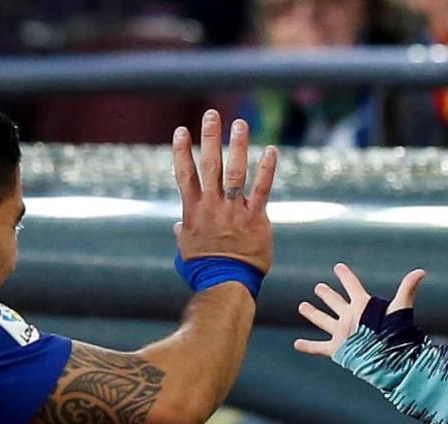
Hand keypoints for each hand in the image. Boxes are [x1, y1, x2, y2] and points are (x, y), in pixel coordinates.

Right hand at [172, 110, 277, 272]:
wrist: (225, 285)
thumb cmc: (203, 270)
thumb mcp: (185, 251)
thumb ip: (181, 234)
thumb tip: (176, 227)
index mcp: (193, 211)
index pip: (185, 175)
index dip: (182, 151)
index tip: (181, 130)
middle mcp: (212, 206)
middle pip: (209, 165)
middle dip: (210, 138)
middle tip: (211, 114)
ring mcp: (234, 211)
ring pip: (235, 172)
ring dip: (237, 146)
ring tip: (240, 123)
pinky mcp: (255, 219)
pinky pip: (262, 190)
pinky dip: (266, 169)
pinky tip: (271, 150)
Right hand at [294, 264, 426, 358]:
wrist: (389, 359)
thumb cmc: (395, 333)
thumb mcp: (400, 308)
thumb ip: (407, 288)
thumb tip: (421, 271)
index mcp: (363, 306)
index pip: (352, 286)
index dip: (345, 276)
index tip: (338, 267)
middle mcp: (351, 318)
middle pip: (336, 302)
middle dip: (327, 295)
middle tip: (319, 287)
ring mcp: (343, 333)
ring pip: (324, 320)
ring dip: (313, 314)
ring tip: (302, 306)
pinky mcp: (337, 349)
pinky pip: (319, 347)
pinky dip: (307, 346)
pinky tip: (297, 344)